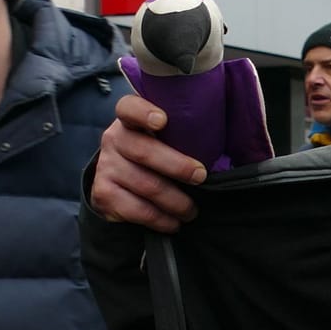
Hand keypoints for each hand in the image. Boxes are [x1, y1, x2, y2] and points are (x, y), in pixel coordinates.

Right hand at [88, 94, 206, 233]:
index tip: (162, 121)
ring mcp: (106, 166)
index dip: (143, 112)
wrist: (118, 180)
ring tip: (192, 210)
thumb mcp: (166, 137)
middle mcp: (114, 139)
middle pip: (145, 152)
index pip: (129, 107)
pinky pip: (137, 210)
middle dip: (178, 167)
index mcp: (130, 119)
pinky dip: (161, 219)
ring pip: (147, 186)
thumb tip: (227, 148)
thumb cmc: (156, 152)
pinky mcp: (103, 193)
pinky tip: (173, 222)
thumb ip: (182, 133)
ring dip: (176, 202)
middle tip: (201, 177)